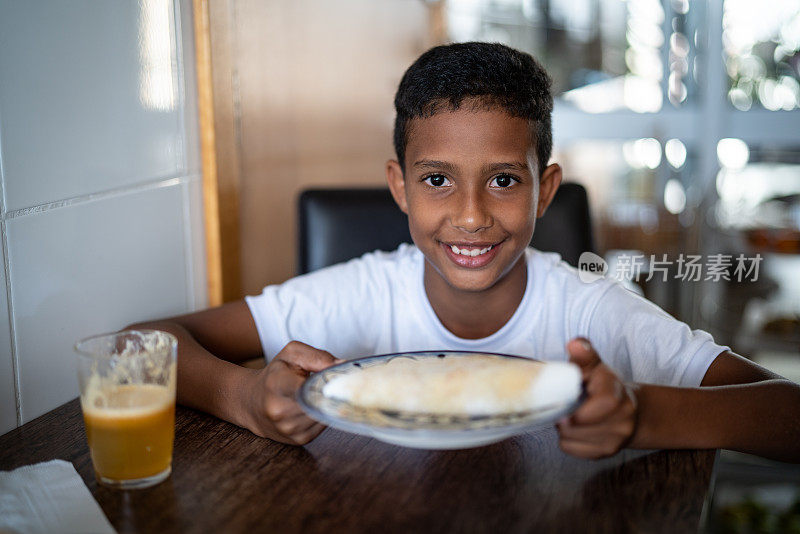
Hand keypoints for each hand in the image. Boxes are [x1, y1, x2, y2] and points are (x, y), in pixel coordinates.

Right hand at [241, 341, 341, 444]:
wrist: (251, 402)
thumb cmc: (275, 374)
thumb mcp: (292, 355)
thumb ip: (318, 357)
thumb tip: (343, 364)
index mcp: (277, 384)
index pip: (307, 387)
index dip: (327, 383)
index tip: (338, 378)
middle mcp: (279, 410)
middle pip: (320, 402)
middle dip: (332, 393)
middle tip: (336, 384)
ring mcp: (288, 428)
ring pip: (324, 415)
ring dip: (329, 405)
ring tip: (323, 394)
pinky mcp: (298, 440)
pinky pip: (323, 426)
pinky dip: (324, 415)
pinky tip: (316, 406)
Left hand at [557, 338, 637, 458]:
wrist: (627, 411)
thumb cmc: (603, 385)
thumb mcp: (594, 366)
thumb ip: (584, 355)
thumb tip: (575, 344)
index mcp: (617, 394)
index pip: (603, 403)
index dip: (579, 406)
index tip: (566, 401)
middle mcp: (622, 420)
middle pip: (577, 425)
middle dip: (563, 415)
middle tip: (565, 405)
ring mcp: (615, 439)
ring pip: (570, 438)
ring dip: (563, 428)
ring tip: (571, 415)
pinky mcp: (605, 453)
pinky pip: (570, 449)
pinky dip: (567, 440)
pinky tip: (575, 428)